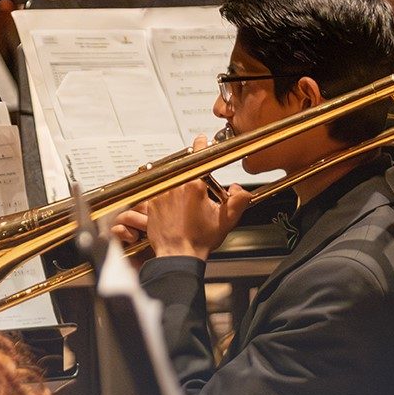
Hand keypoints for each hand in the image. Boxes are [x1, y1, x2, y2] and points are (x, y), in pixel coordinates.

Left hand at [112, 136, 252, 260]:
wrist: (177, 254)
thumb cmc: (199, 240)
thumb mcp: (226, 220)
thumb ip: (239, 201)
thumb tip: (242, 190)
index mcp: (194, 186)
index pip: (198, 155)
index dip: (201, 144)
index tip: (202, 139)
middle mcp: (175, 185)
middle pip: (184, 167)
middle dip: (191, 171)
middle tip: (198, 186)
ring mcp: (161, 193)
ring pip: (171, 178)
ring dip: (177, 182)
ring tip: (185, 201)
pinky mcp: (151, 202)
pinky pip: (159, 190)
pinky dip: (166, 193)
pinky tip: (173, 206)